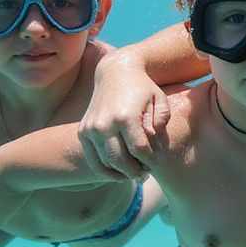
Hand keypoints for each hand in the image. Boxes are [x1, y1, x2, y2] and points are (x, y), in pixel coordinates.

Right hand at [78, 54, 168, 179]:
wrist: (115, 73)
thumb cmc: (143, 88)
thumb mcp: (160, 99)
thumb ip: (161, 119)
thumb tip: (152, 139)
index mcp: (125, 116)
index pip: (139, 150)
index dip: (150, 161)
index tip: (157, 162)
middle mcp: (104, 123)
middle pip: (121, 161)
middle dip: (136, 171)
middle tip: (145, 173)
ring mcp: (91, 128)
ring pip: (106, 163)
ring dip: (121, 173)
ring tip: (134, 173)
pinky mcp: (83, 132)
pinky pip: (93, 160)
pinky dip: (105, 170)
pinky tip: (119, 171)